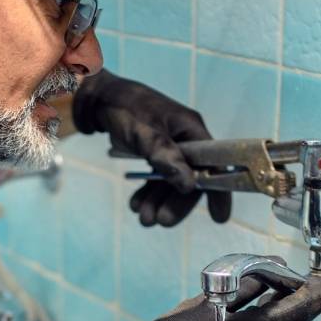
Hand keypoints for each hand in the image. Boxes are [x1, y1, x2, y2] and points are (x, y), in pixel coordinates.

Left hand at [72, 69, 231, 226]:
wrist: (101, 99)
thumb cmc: (127, 109)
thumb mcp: (146, 133)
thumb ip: (166, 158)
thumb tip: (189, 185)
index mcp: (192, 131)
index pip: (215, 165)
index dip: (220, 191)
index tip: (219, 218)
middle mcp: (186, 141)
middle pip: (191, 181)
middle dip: (176, 204)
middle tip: (160, 221)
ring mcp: (171, 149)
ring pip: (172, 184)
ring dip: (159, 203)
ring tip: (144, 219)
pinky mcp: (156, 155)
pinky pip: (158, 181)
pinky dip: (148, 195)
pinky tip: (136, 205)